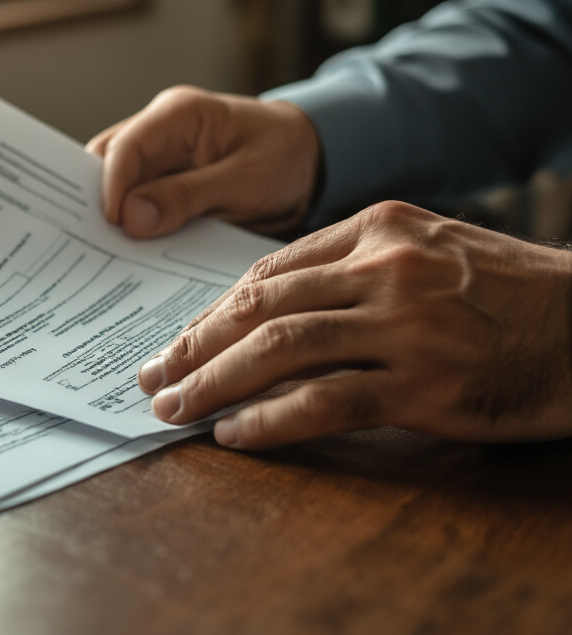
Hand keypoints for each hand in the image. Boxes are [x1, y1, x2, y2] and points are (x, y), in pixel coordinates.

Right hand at [87, 86, 320, 238]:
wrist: (313, 161)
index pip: (125, 147)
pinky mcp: (166, 179)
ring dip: (117, 216)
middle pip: (108, 163)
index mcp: (178, 114)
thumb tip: (130, 218)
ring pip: (118, 184)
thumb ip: (187, 197)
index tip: (111, 224)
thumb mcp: (245, 182)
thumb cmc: (286, 159)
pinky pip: (138, 200)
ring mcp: (160, 154)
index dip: (111, 187)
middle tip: (98, 244)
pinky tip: (135, 251)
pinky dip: (135, 224)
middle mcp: (160, 129)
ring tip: (113, 253)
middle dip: (101, 201)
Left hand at [139, 201, 571, 448]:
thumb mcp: (431, 249)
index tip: (178, 339)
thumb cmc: (509, 292)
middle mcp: (385, 269)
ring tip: (175, 408)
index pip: (268, 270)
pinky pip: (327, 403)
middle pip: (260, 306)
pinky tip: (235, 434)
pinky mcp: (428, 386)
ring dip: (214, 382)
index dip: (212, 310)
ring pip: (280, 350)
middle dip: (194, 345)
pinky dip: (271, 420)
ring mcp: (406, 327)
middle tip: (152, 375)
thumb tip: (267, 307)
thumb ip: (354, 266)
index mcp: (377, 228)